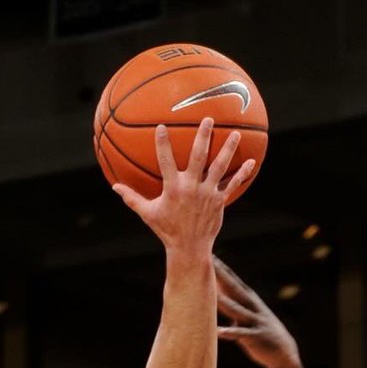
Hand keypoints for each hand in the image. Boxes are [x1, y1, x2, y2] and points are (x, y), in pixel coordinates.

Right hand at [113, 118, 254, 254]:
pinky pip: (233, 185)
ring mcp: (208, 194)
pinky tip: (252, 162)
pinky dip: (243, 173)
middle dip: (203, 137)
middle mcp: (192, 187)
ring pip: (220, 167)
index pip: (165, 161)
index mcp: (173, 188)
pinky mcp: (219, 201)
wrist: (189, 248)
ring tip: (236, 134)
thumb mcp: (147, 213)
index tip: (162, 126)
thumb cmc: (167, 229)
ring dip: (228, 149)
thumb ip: (132, 197)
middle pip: (198, 157)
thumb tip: (114, 186)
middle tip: (208, 119)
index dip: (163, 143)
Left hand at [214, 257, 299, 367]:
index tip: (207, 253)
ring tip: (211, 293)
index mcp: (249, 300)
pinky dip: (230, 332)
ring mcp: (256, 321)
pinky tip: (219, 332)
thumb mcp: (246, 314)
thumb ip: (232, 303)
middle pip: (235, 288)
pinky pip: (241, 334)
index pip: (233, 280)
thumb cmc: (259, 332)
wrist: (284, 352)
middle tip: (207, 260)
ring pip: (237, 309)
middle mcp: (253, 307)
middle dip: (221, 275)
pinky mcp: (257, 337)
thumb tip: (215, 292)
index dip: (221, 268)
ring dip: (224, 302)